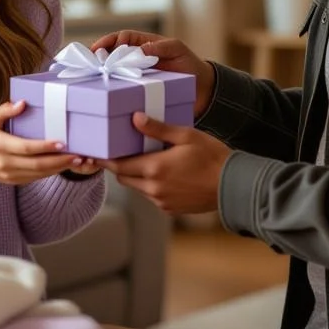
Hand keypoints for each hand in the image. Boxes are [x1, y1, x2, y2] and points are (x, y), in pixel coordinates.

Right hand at [0, 101, 81, 186]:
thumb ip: (4, 111)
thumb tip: (22, 102)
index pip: (26, 147)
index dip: (45, 146)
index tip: (62, 143)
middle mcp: (4, 162)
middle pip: (36, 164)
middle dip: (59, 161)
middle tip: (78, 155)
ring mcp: (8, 174)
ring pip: (38, 174)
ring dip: (58, 168)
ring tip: (77, 161)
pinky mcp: (12, 181)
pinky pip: (34, 178)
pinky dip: (49, 173)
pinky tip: (62, 166)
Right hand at [92, 31, 215, 117]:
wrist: (204, 92)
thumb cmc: (191, 66)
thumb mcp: (178, 50)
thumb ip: (160, 47)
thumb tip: (140, 50)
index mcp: (145, 45)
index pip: (122, 38)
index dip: (109, 41)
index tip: (99, 49)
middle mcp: (138, 59)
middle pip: (113, 54)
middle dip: (99, 56)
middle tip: (88, 62)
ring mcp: (138, 75)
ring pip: (116, 71)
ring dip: (103, 73)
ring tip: (91, 77)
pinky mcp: (140, 91)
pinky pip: (124, 88)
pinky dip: (113, 88)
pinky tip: (105, 92)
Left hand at [99, 113, 230, 214]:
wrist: (233, 186)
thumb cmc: (212, 157)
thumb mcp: (185, 136)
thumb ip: (158, 129)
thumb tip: (135, 118)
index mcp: (155, 168)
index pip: (119, 166)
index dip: (105, 160)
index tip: (95, 154)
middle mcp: (154, 189)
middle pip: (125, 178)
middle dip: (120, 167)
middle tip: (119, 152)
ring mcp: (162, 201)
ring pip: (138, 188)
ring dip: (137, 176)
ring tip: (146, 160)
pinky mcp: (170, 209)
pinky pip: (152, 196)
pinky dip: (151, 186)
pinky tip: (164, 174)